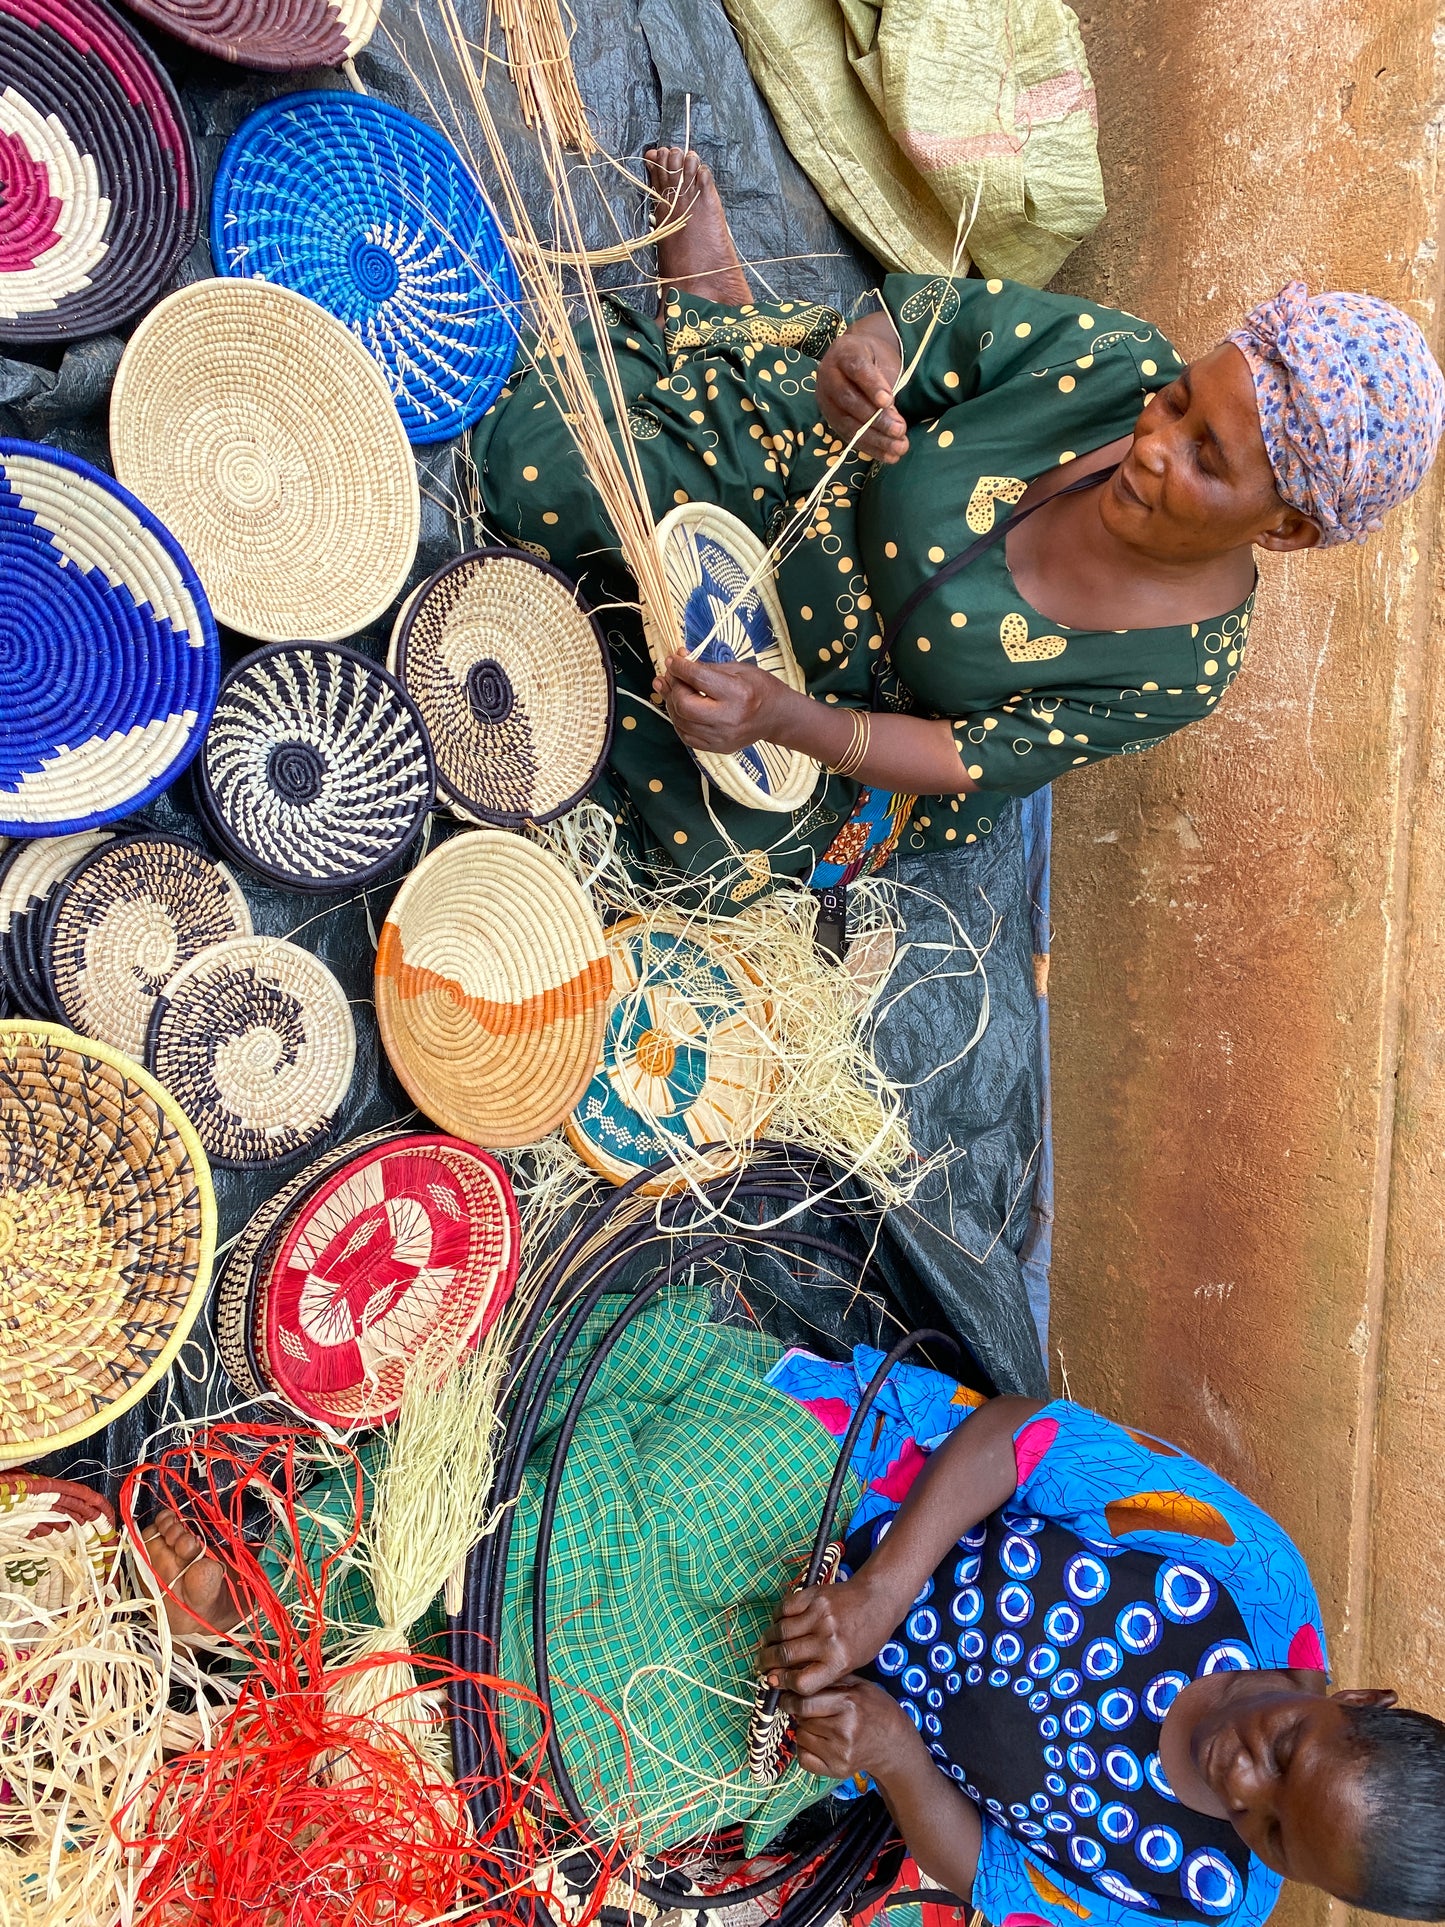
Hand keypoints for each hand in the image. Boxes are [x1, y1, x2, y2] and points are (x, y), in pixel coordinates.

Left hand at [653, 653, 795, 753]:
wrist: (778, 717)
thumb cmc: (760, 688)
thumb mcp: (738, 669)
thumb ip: (706, 667)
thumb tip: (679, 659)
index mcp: (737, 693)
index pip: (697, 678)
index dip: (679, 667)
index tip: (673, 660)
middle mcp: (729, 719)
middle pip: (684, 705)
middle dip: (674, 688)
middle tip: (673, 676)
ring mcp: (722, 737)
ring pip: (681, 722)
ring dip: (672, 703)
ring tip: (672, 688)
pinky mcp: (718, 748)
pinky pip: (686, 736)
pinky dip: (679, 720)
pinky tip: (680, 707)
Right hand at [759, 1575, 898, 1696]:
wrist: (877, 1599)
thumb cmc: (866, 1638)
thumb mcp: (850, 1663)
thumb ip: (820, 1672)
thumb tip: (783, 1679)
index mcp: (839, 1661)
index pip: (800, 1682)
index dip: (783, 1684)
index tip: (775, 1683)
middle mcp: (828, 1639)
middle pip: (784, 1655)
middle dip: (766, 1663)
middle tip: (761, 1665)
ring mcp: (820, 1614)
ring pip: (780, 1631)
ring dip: (767, 1640)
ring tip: (766, 1645)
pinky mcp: (814, 1594)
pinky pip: (784, 1608)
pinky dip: (776, 1618)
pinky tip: (777, 1624)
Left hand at [785, 1676, 919, 1780]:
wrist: (894, 1744)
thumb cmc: (875, 1708)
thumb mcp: (859, 1685)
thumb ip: (830, 1680)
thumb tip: (798, 1674)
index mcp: (848, 1704)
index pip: (805, 1701)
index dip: (792, 1697)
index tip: (789, 1695)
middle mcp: (844, 1730)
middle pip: (801, 1719)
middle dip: (799, 1712)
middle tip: (805, 1709)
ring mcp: (840, 1753)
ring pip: (800, 1737)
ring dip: (804, 1729)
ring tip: (819, 1724)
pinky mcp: (837, 1770)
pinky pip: (804, 1759)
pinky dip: (805, 1749)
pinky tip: (818, 1741)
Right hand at [817, 313, 908, 462]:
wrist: (853, 358)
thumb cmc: (873, 358)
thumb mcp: (882, 361)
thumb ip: (886, 383)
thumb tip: (892, 417)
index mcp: (844, 353)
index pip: (857, 368)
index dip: (872, 386)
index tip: (888, 401)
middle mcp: (828, 376)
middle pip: (850, 400)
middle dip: (876, 419)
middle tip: (900, 430)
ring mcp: (826, 400)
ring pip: (848, 423)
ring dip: (875, 439)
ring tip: (899, 448)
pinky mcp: (830, 419)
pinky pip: (848, 436)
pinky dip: (870, 447)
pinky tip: (889, 455)